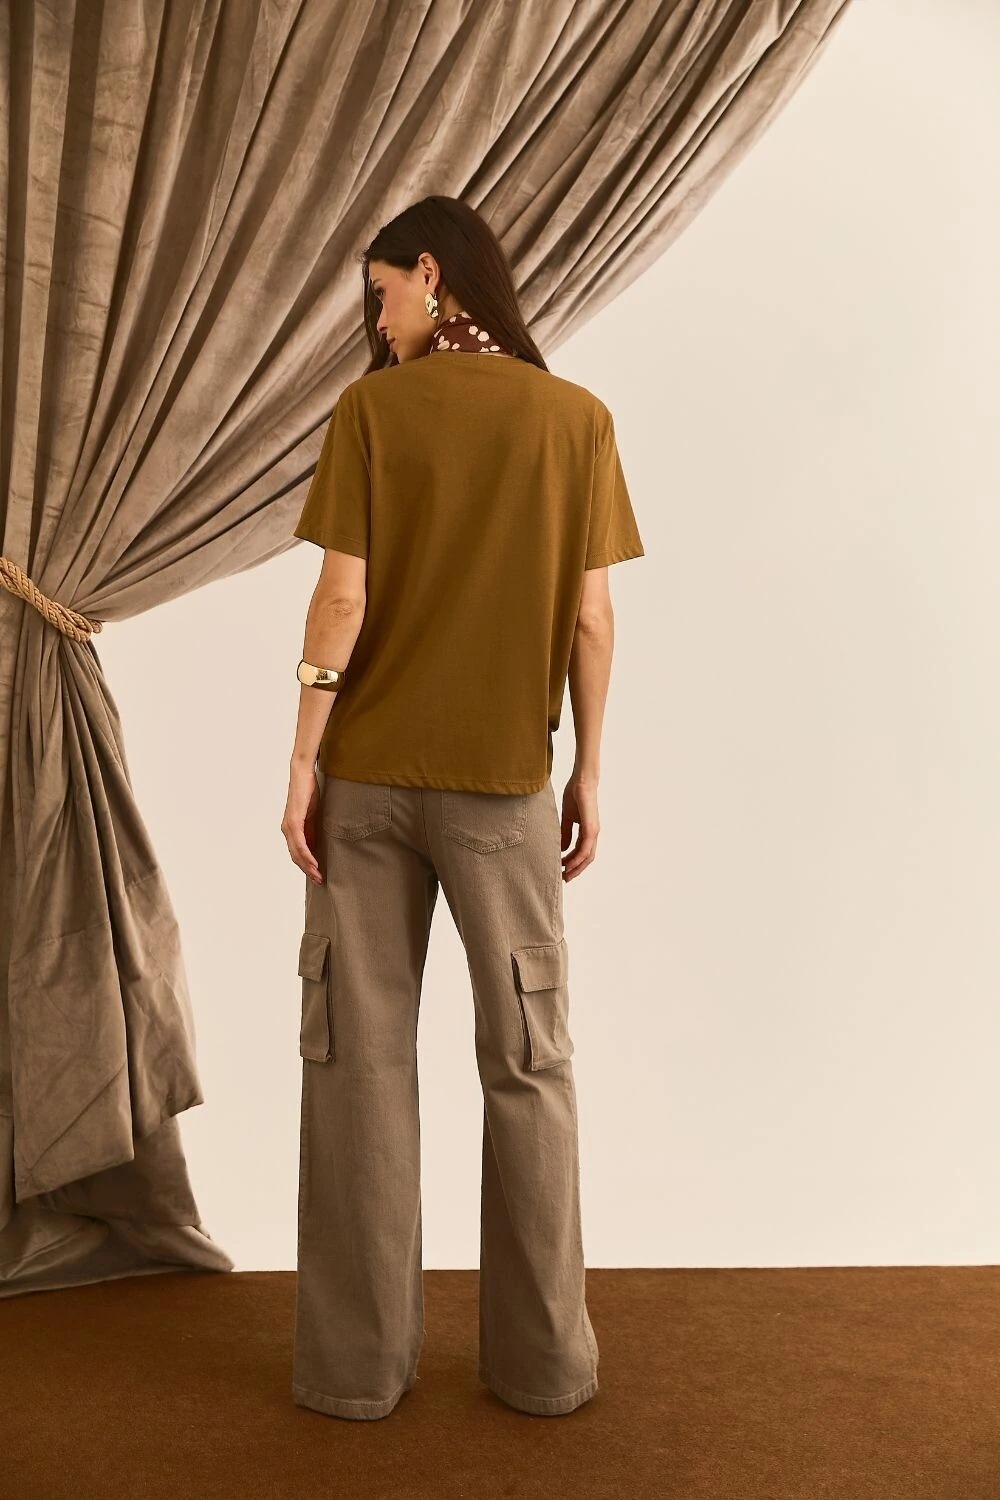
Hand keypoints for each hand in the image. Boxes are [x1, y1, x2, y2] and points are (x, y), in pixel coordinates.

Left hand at [282, 761, 323, 883]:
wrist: (303, 773)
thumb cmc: (308, 791)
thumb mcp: (313, 815)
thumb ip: (313, 830)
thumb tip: (316, 845)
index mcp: (291, 828)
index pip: (297, 852)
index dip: (306, 866)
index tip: (317, 875)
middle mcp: (287, 829)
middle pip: (295, 856)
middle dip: (307, 870)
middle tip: (319, 881)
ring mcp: (289, 826)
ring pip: (296, 852)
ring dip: (308, 866)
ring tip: (318, 875)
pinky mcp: (294, 821)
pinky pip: (299, 843)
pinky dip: (306, 854)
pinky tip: (314, 862)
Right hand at [561, 775, 599, 880]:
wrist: (581, 781)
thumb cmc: (575, 795)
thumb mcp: (567, 817)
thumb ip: (566, 832)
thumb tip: (563, 848)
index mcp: (587, 831)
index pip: (582, 852)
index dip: (573, 863)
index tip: (562, 869)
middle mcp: (593, 833)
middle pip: (587, 858)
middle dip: (576, 870)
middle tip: (564, 878)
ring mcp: (593, 831)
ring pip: (587, 856)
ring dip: (576, 867)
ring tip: (565, 875)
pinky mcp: (591, 828)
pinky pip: (585, 848)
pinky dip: (577, 858)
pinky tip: (568, 863)